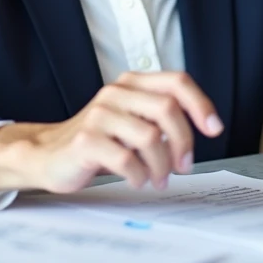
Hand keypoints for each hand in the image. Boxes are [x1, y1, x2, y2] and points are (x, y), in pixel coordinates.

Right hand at [0, 71, 222, 194]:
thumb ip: (160, 117)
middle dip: (184, 142)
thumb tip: (202, 128)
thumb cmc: (98, 141)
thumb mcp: (132, 121)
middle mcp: (116, 93)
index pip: (177, 81)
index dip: (201, 103)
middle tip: (184, 166)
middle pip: (168, 109)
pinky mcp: (86, 140)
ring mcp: (100, 115)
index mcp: (131, 84)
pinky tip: (138, 181)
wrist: (48, 155)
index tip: (214, 129)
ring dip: (162, 166)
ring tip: (158, 180)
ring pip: (151, 137)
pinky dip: (140, 176)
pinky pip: (127, 159)